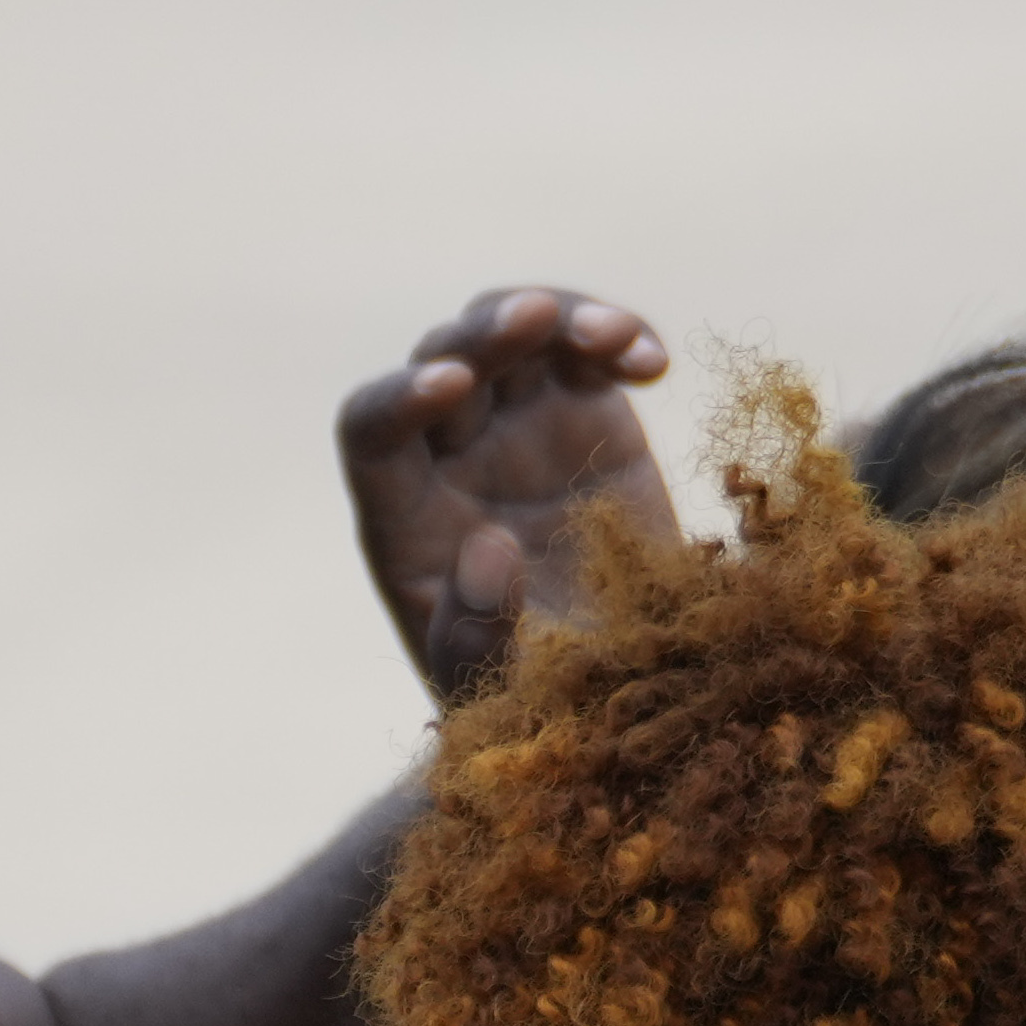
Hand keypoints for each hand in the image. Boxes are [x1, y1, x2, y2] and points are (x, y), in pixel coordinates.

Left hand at [337, 290, 675, 694]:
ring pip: (511, 333)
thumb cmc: (537, 708)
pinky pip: (585, 347)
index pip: (372, 432)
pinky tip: (652, 364)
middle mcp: (450, 459)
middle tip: (533, 322)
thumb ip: (477, 637)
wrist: (623, 692)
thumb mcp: (502, 697)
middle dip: (483, 337)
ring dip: (555, 317)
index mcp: (406, 521)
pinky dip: (615, 336)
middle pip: (443, 360)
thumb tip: (486, 548)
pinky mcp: (584, 412)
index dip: (398, 400)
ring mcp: (515, 426)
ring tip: (614, 340)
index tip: (448, 388)